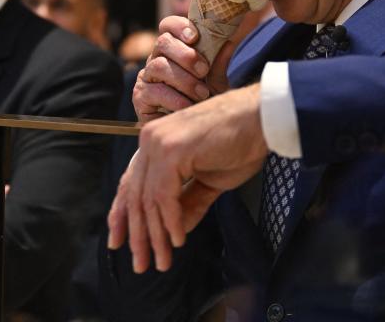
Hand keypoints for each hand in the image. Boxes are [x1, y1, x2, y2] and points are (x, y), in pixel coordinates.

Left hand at [108, 84, 266, 272]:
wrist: (263, 119)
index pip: (131, 184)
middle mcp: (150, 139)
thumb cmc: (241, 142)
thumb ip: (188, 203)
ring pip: (148, 199)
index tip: (121, 244)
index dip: (123, 216)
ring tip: (162, 261)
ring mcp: (159, 143)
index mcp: (155, 142)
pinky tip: (178, 240)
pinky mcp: (172, 150)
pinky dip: (170, 222)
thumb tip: (172, 232)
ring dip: (155, 235)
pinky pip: (164, 196)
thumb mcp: (209, 180)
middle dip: (138, 234)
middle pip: (136, 195)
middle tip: (142, 264)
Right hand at [133, 16, 233, 122]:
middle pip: (162, 42)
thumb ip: (219, 64)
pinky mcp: (140, 97)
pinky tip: (187, 106)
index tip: (196, 37)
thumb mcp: (215, 82)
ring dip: (184, 80)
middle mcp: (156, 58)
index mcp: (173, 49)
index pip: (168, 26)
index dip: (180, 27)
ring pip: (159, 66)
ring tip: (201, 94)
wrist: (191, 133)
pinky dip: (174, 99)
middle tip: (204, 70)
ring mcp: (146, 77)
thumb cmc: (202, 102)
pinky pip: (154, 91)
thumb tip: (228, 43)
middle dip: (186, 55)